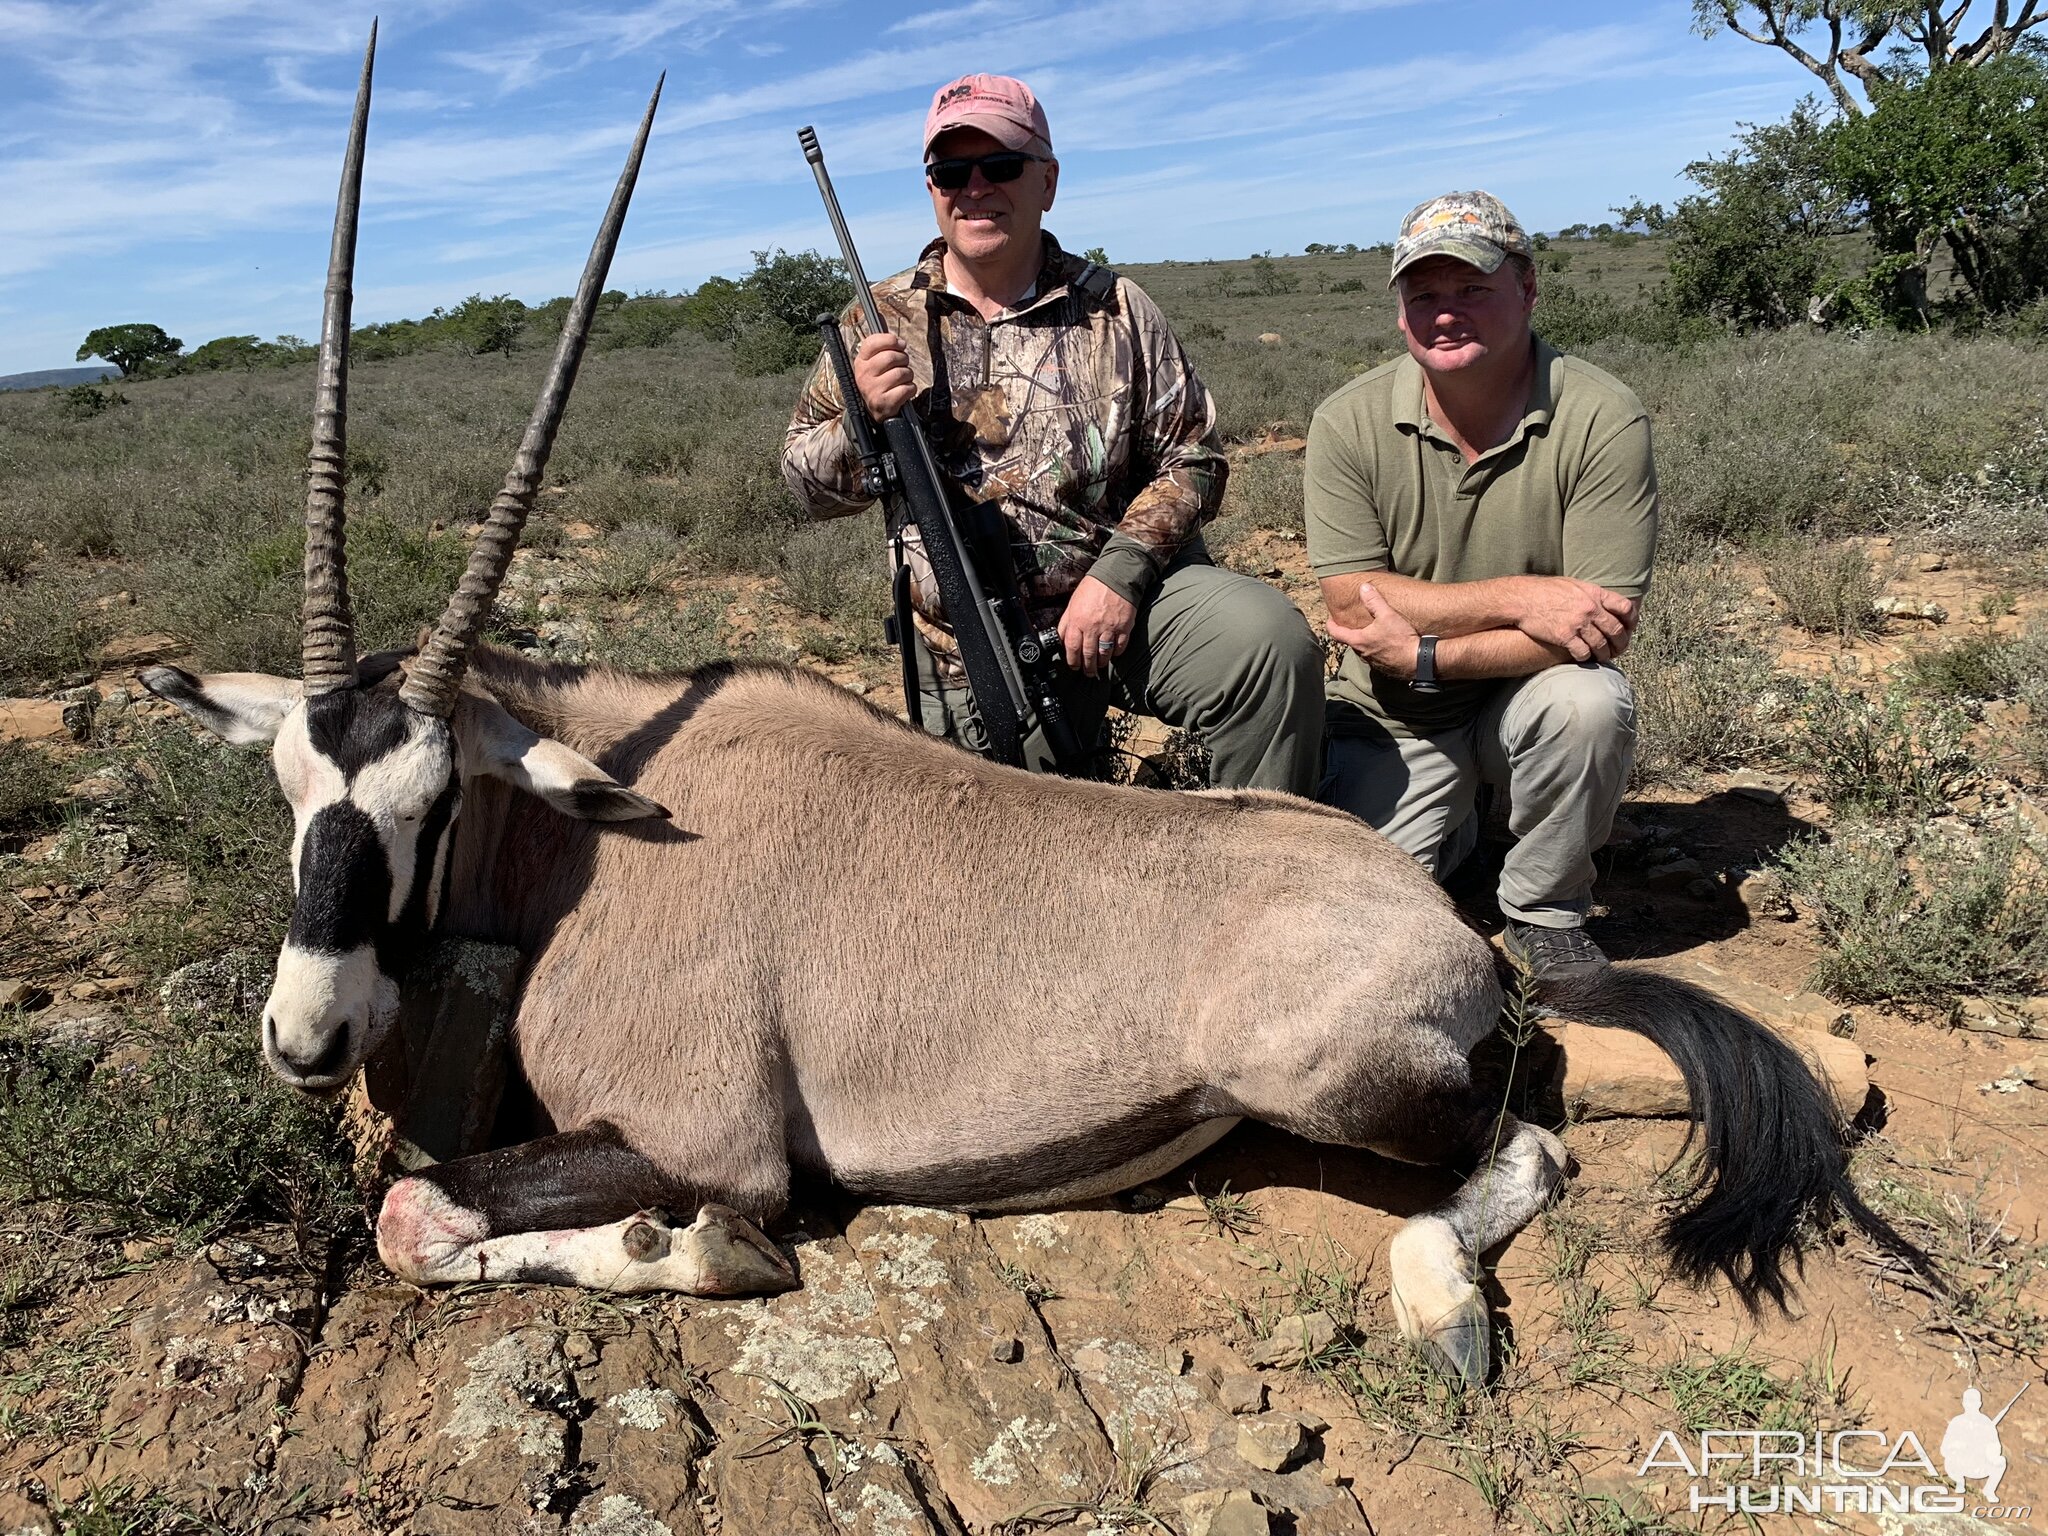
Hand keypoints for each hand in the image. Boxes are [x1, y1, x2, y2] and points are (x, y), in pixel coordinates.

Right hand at [852, 332, 914, 420]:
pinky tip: (903, 391)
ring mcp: (873, 389)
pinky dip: (910, 389)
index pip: (874, 341)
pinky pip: (907, 389)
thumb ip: (878, 343)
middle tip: (903, 364)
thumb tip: (879, 313)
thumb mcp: (871, 362)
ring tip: (902, 380)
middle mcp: (864, 374)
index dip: (892, 341)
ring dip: (908, 376)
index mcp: (860, 361)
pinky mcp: (884, 403)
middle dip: (903, 359)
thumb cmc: (877, 382)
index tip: (899, 345)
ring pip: (902, 373)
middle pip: (892, 357)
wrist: (873, 411)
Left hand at [1059, 576, 1138, 679]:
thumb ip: (1067, 622)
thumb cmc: (1093, 588)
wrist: (1116, 576)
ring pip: (1104, 654)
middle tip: (1088, 672)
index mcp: (1077, 620)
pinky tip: (1113, 654)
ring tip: (1100, 666)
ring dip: (1101, 663)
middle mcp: (1092, 626)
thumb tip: (1061, 638)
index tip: (1074, 666)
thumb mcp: (1073, 603)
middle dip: (1087, 667)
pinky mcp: (1124, 628)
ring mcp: (1109, 628)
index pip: (1071, 647)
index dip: (1072, 660)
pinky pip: (1119, 647)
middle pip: (1088, 654)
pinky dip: (1116, 653)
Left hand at [1327, 582, 1420, 676]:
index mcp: (1358, 641)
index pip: (1336, 633)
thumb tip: (1363, 587)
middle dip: (1351, 633)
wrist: (1419, 660)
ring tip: (1371, 632)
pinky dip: (1377, 649)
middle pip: (1351, 642)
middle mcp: (1362, 654)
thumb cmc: (1400, 638)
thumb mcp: (1387, 615)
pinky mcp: (1385, 668)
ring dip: (1365, 641)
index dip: (1331, 625)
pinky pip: (1376, 657)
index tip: (1330, 620)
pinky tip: (1387, 643)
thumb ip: (1374, 601)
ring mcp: (1373, 663)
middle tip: (1353, 624)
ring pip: (1364, 650)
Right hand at [1512, 577, 1637, 661]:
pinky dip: (1586, 658)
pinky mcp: (1564, 636)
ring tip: (1602, 657)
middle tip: (1619, 650)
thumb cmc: (1545, 590)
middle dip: (1621, 643)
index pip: (1625, 607)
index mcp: (1595, 594)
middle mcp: (1590, 609)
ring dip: (1604, 654)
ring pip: (1601, 645)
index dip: (1631, 620)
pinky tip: (1584, 658)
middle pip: (1616, 630)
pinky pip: (1583, 653)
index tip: (1629, 628)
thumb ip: (1591, 595)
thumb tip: (1603, 602)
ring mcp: (1578, 623)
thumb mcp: (1573, 585)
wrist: (1522, 599)